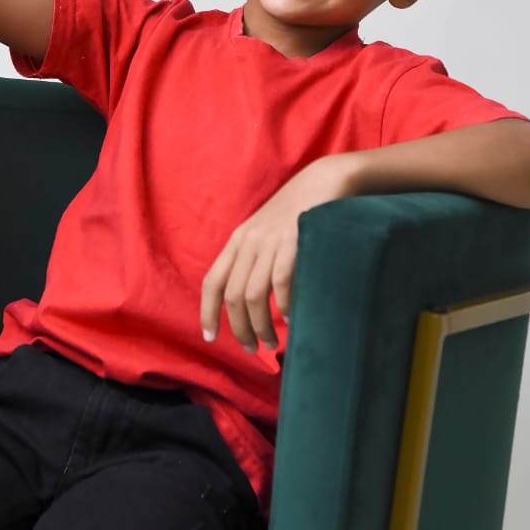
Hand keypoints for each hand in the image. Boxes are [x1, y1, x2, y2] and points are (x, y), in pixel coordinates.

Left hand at [200, 154, 353, 353]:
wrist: (323, 180)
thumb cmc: (297, 211)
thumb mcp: (265, 231)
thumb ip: (254, 257)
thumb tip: (251, 299)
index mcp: (238, 240)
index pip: (212, 281)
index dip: (207, 312)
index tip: (210, 338)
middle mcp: (249, 241)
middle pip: (232, 296)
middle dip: (239, 329)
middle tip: (251, 349)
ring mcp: (271, 241)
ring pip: (254, 295)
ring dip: (260, 326)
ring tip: (270, 343)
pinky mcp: (294, 241)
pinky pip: (282, 282)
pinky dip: (285, 306)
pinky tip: (292, 320)